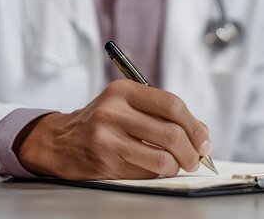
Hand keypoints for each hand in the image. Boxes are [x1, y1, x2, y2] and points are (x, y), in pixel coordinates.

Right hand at [17, 79, 211, 179]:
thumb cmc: (101, 122)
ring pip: (162, 157)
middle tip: (196, 158)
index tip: (204, 139)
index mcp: (123, 90)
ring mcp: (107, 137)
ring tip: (178, 165)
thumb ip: (162, 114)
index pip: (172, 105)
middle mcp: (114, 111)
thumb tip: (202, 134)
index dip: (195, 125)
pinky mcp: (105, 161)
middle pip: (171, 133)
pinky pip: (146, 171)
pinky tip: (155, 168)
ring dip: (178, 165)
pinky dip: (158, 173)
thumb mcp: (126, 105)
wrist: (59, 141)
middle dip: (192, 150)